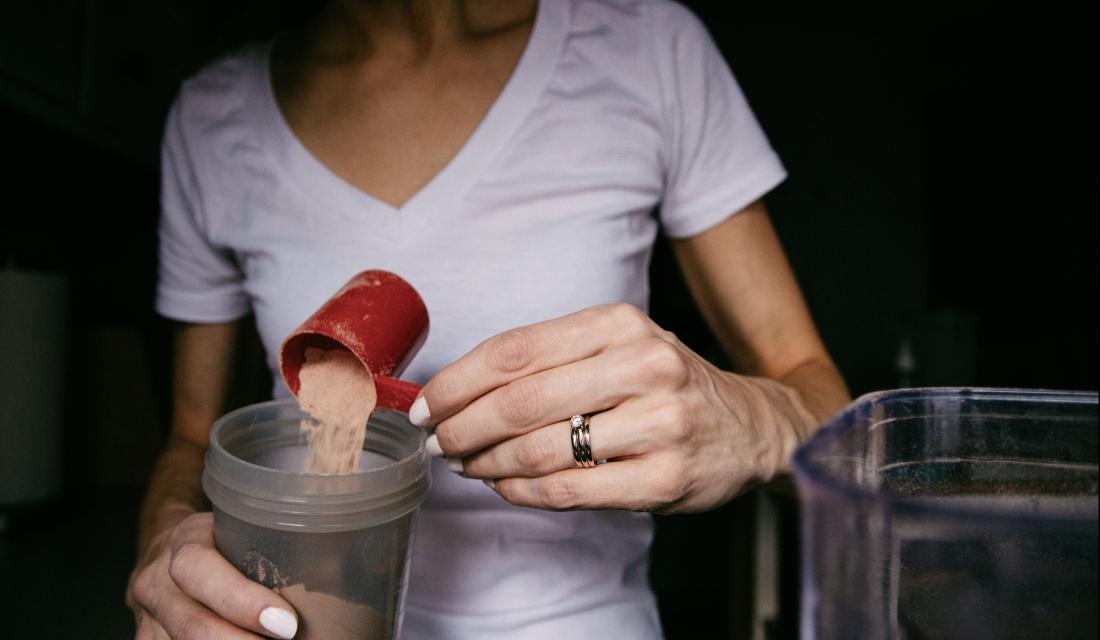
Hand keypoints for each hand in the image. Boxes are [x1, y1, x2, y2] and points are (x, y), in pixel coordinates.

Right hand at [126, 513, 298, 638]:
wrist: (168, 548)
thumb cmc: (221, 538)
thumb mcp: (243, 526)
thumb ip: (280, 544)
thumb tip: (354, 564)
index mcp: (183, 543)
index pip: (199, 570)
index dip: (240, 601)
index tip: (287, 623)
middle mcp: (157, 584)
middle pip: (190, 624)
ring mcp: (149, 620)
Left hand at [410, 304, 816, 512]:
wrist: (750, 426)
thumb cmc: (664, 383)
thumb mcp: (616, 346)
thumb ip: (548, 359)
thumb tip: (457, 390)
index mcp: (620, 322)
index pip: (514, 350)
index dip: (456, 381)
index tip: (426, 404)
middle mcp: (644, 364)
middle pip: (519, 401)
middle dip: (462, 427)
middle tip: (437, 443)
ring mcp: (660, 422)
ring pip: (541, 449)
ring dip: (487, 464)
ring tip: (466, 466)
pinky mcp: (665, 478)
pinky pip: (571, 490)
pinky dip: (524, 493)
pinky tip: (506, 486)